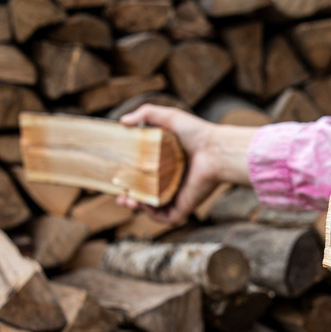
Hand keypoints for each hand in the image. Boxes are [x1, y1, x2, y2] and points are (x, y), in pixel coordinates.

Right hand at [118, 104, 255, 222]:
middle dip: (129, 197)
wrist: (215, 150)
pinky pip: (167, 217)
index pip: (145, 174)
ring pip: (154, 208)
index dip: (129, 178)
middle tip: (119, 195)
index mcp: (168, 163)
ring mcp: (180, 195)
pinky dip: (153, 215)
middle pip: (147, 193)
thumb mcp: (169, 117)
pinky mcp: (186, 205)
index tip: (116, 177)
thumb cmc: (196, 133)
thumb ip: (146, 114)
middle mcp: (173, 180)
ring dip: (137, 207)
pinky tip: (144, 206)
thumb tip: (123, 121)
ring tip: (126, 200)